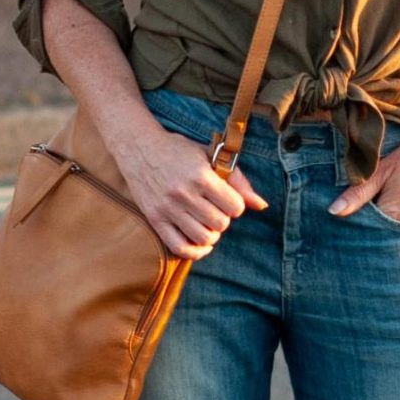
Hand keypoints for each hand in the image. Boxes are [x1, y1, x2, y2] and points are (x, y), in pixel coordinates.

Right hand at [114, 120, 268, 258]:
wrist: (139, 147)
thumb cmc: (178, 151)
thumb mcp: (210, 156)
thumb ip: (238, 180)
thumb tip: (261, 205)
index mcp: (201, 175)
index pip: (235, 207)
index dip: (236, 205)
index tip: (228, 199)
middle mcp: (184, 193)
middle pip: (220, 224)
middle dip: (223, 219)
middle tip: (216, 209)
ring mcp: (168, 208)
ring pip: (203, 238)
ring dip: (211, 234)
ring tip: (207, 223)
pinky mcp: (155, 219)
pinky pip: (179, 247)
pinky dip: (195, 252)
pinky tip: (201, 244)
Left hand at [328, 110, 399, 225]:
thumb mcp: (382, 170)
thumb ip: (357, 194)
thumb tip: (333, 211)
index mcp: (393, 215)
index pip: (367, 230)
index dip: (358, 224)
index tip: (350, 219)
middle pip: (384, 235)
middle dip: (374, 229)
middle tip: (369, 213)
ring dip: (391, 227)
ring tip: (389, 210)